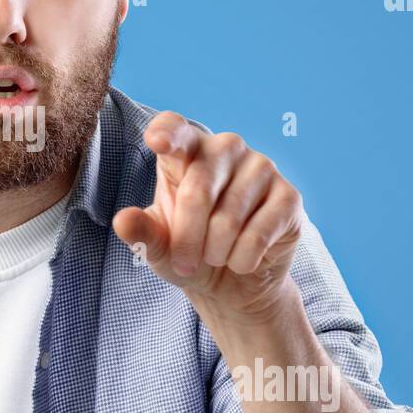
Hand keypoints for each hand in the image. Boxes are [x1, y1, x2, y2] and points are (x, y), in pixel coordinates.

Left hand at [112, 111, 304, 327]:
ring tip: (215, 257)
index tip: (158, 142)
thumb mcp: (158, 248)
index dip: (167, 133)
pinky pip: (258, 234)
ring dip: (215, 252)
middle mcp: (226, 148)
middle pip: (197, 190)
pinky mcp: (289, 196)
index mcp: (187, 151)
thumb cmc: (188, 253)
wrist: (232, 284)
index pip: (175, 129)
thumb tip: (123, 221)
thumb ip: (141, 232)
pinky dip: (242, 260)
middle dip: (186, 238)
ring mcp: (261, 167)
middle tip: (184, 263)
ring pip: (228, 218)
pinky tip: (242, 260)